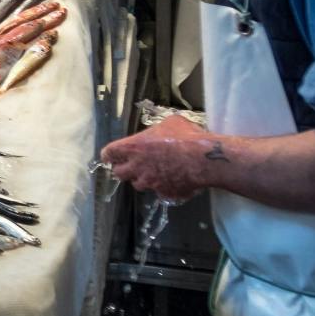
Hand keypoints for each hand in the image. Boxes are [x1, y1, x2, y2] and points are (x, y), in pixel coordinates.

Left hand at [103, 115, 217, 201]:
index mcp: (133, 147)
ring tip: (154, 173)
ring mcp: (150, 182)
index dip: (109, 155)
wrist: (205, 159)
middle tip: (132, 166)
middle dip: (123, 170)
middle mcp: (137, 167)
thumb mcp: (170, 123)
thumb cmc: (186, 136)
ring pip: (138, 185)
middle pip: (119, 173)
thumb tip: (161, 130)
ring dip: (143, 179)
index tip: (111, 156)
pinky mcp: (164, 193)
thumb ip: (158, 129)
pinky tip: (172, 181)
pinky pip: (159, 192)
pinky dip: (163, 188)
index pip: (109, 153)